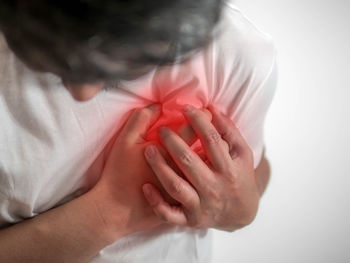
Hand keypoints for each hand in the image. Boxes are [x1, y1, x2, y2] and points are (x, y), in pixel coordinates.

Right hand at [85, 103, 211, 241]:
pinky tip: (211, 165)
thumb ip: (140, 120)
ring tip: (219, 140)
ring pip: (215, 167)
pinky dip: (213, 174)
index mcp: (172, 155)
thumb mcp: (125, 142)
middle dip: (213, 131)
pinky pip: (210, 185)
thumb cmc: (120, 174)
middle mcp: (187, 173)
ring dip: (219, 151)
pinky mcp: (189, 204)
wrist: (115, 211)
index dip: (201, 116)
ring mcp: (191, 190)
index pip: (194, 129)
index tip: (203, 109)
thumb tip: (157, 106)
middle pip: (210, 147)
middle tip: (214, 121)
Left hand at [142, 104, 259, 231]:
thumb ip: (228, 131)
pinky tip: (146, 187)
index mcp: (228, 169)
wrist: (242, 213)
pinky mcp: (190, 219)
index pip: (211, 140)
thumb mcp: (242, 154)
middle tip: (162, 130)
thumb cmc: (240, 177)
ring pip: (175, 186)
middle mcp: (214, 187)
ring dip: (160, 167)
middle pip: (189, 162)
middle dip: (173, 142)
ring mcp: (201, 205)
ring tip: (148, 150)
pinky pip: (169, 214)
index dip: (198, 121)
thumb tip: (211, 108)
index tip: (186, 109)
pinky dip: (156, 203)